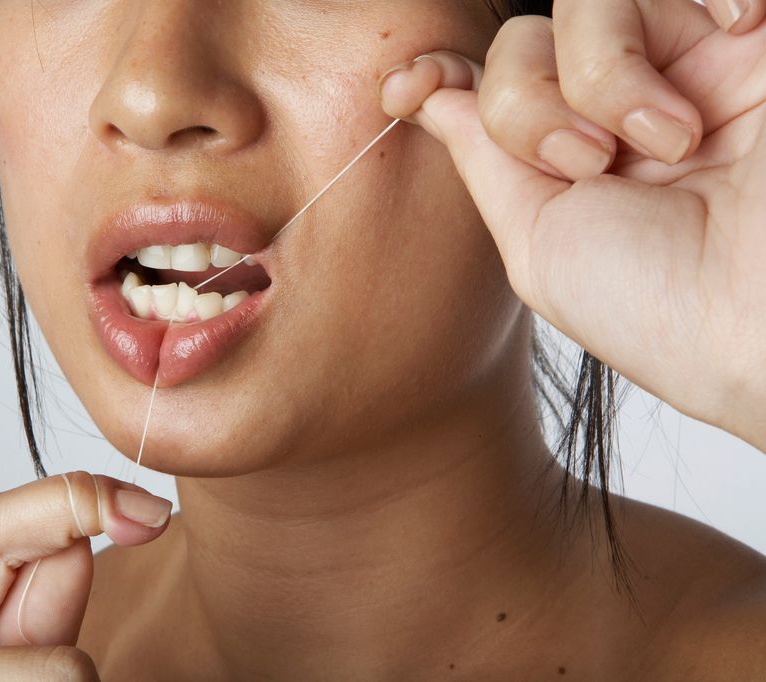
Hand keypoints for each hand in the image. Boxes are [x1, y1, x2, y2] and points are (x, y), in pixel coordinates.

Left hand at [378, 0, 765, 449]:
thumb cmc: (665, 309)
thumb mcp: (539, 243)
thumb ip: (488, 159)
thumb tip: (427, 93)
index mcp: (576, 162)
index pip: (495, 84)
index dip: (442, 73)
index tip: (403, 91)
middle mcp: (629, 110)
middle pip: (527, 40)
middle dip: (531, 101)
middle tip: (589, 164)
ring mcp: (695, 67)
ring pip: (593, 2)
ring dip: (608, 71)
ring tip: (672, 141)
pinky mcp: (758, 38)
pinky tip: (737, 39)